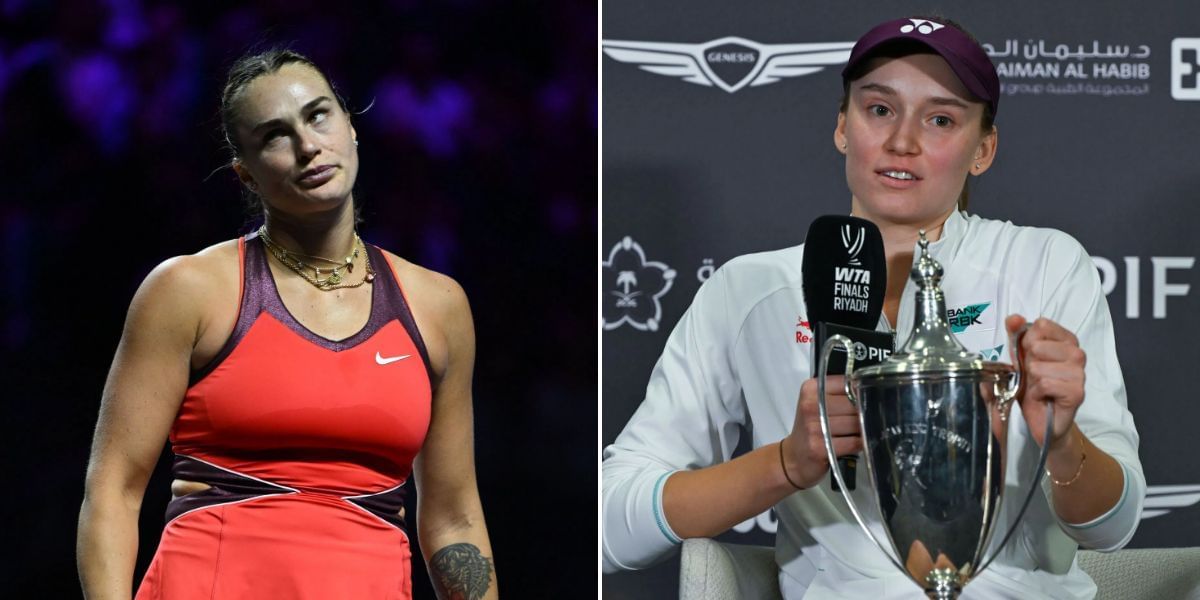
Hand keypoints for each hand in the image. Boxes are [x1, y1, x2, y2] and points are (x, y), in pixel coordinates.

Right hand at [784, 376, 862, 488]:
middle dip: (862, 414)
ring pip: (856, 423)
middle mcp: (810, 406)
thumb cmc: (810, 428)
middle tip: (857, 420)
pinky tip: (853, 443)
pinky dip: (859, 443)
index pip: (848, 383)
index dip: (860, 393)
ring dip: (861, 430)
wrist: (794, 457)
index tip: (861, 400)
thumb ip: (840, 393)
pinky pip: (853, 442)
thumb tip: (869, 391)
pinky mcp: (820, 447)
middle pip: (854, 404)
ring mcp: (814, 427)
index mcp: (811, 389)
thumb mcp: (817, 402)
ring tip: (853, 432)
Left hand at [1006, 315, 1084, 450]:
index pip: (1042, 325)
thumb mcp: (1018, 357)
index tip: (1029, 356)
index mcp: (1066, 340)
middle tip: (1034, 377)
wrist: (1039, 419)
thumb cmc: (1030, 386)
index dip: (1027, 341)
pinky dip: (1037, 393)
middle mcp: (1077, 354)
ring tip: (1038, 388)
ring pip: (1038, 366)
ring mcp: (1080, 373)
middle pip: (1037, 345)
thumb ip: (1015, 334)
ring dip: (1032, 380)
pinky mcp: (1077, 393)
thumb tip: (1014, 318)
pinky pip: (1045, 384)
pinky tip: (1044, 398)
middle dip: (1027, 363)